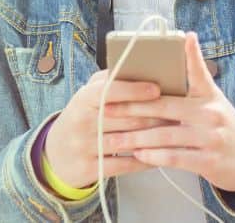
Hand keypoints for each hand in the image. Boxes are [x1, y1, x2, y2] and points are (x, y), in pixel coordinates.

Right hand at [44, 68, 177, 188]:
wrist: (56, 154)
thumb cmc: (82, 118)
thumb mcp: (87, 96)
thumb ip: (110, 81)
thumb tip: (139, 66)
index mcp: (83, 99)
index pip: (110, 91)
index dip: (134, 89)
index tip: (157, 89)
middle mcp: (82, 122)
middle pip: (125, 117)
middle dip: (155, 114)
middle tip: (178, 111)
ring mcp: (85, 147)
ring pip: (127, 141)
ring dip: (154, 137)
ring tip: (175, 131)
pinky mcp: (90, 169)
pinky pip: (123, 165)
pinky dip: (144, 160)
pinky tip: (160, 156)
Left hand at [100, 31, 234, 197]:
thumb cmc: (222, 126)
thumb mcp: (212, 101)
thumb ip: (192, 86)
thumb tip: (170, 62)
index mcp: (209, 95)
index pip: (198, 71)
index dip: (192, 54)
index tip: (185, 37)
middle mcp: (210, 113)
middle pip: (165, 106)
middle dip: (132, 107)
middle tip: (107, 107)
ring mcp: (210, 137)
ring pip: (165, 135)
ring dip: (136, 137)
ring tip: (114, 138)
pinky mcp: (208, 160)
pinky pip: (175, 157)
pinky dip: (154, 156)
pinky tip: (138, 154)